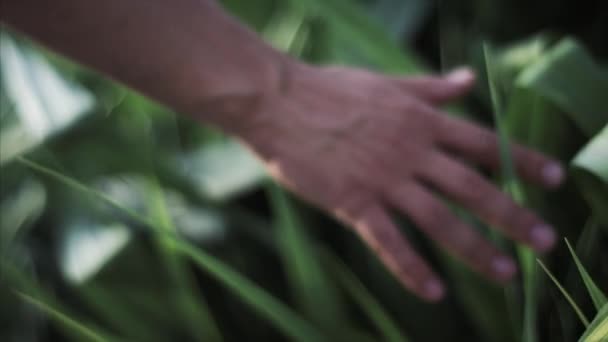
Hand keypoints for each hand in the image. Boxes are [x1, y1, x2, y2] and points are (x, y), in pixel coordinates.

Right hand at [231, 62, 563, 300]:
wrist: (279, 102)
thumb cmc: (330, 89)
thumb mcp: (387, 83)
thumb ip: (430, 88)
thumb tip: (468, 80)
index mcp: (421, 122)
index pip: (483, 143)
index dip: (522, 160)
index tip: (556, 179)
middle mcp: (411, 152)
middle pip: (472, 187)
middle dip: (512, 215)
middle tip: (545, 241)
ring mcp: (384, 179)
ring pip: (439, 219)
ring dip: (475, 248)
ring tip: (506, 274)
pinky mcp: (353, 201)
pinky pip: (388, 241)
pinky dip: (411, 268)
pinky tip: (434, 293)